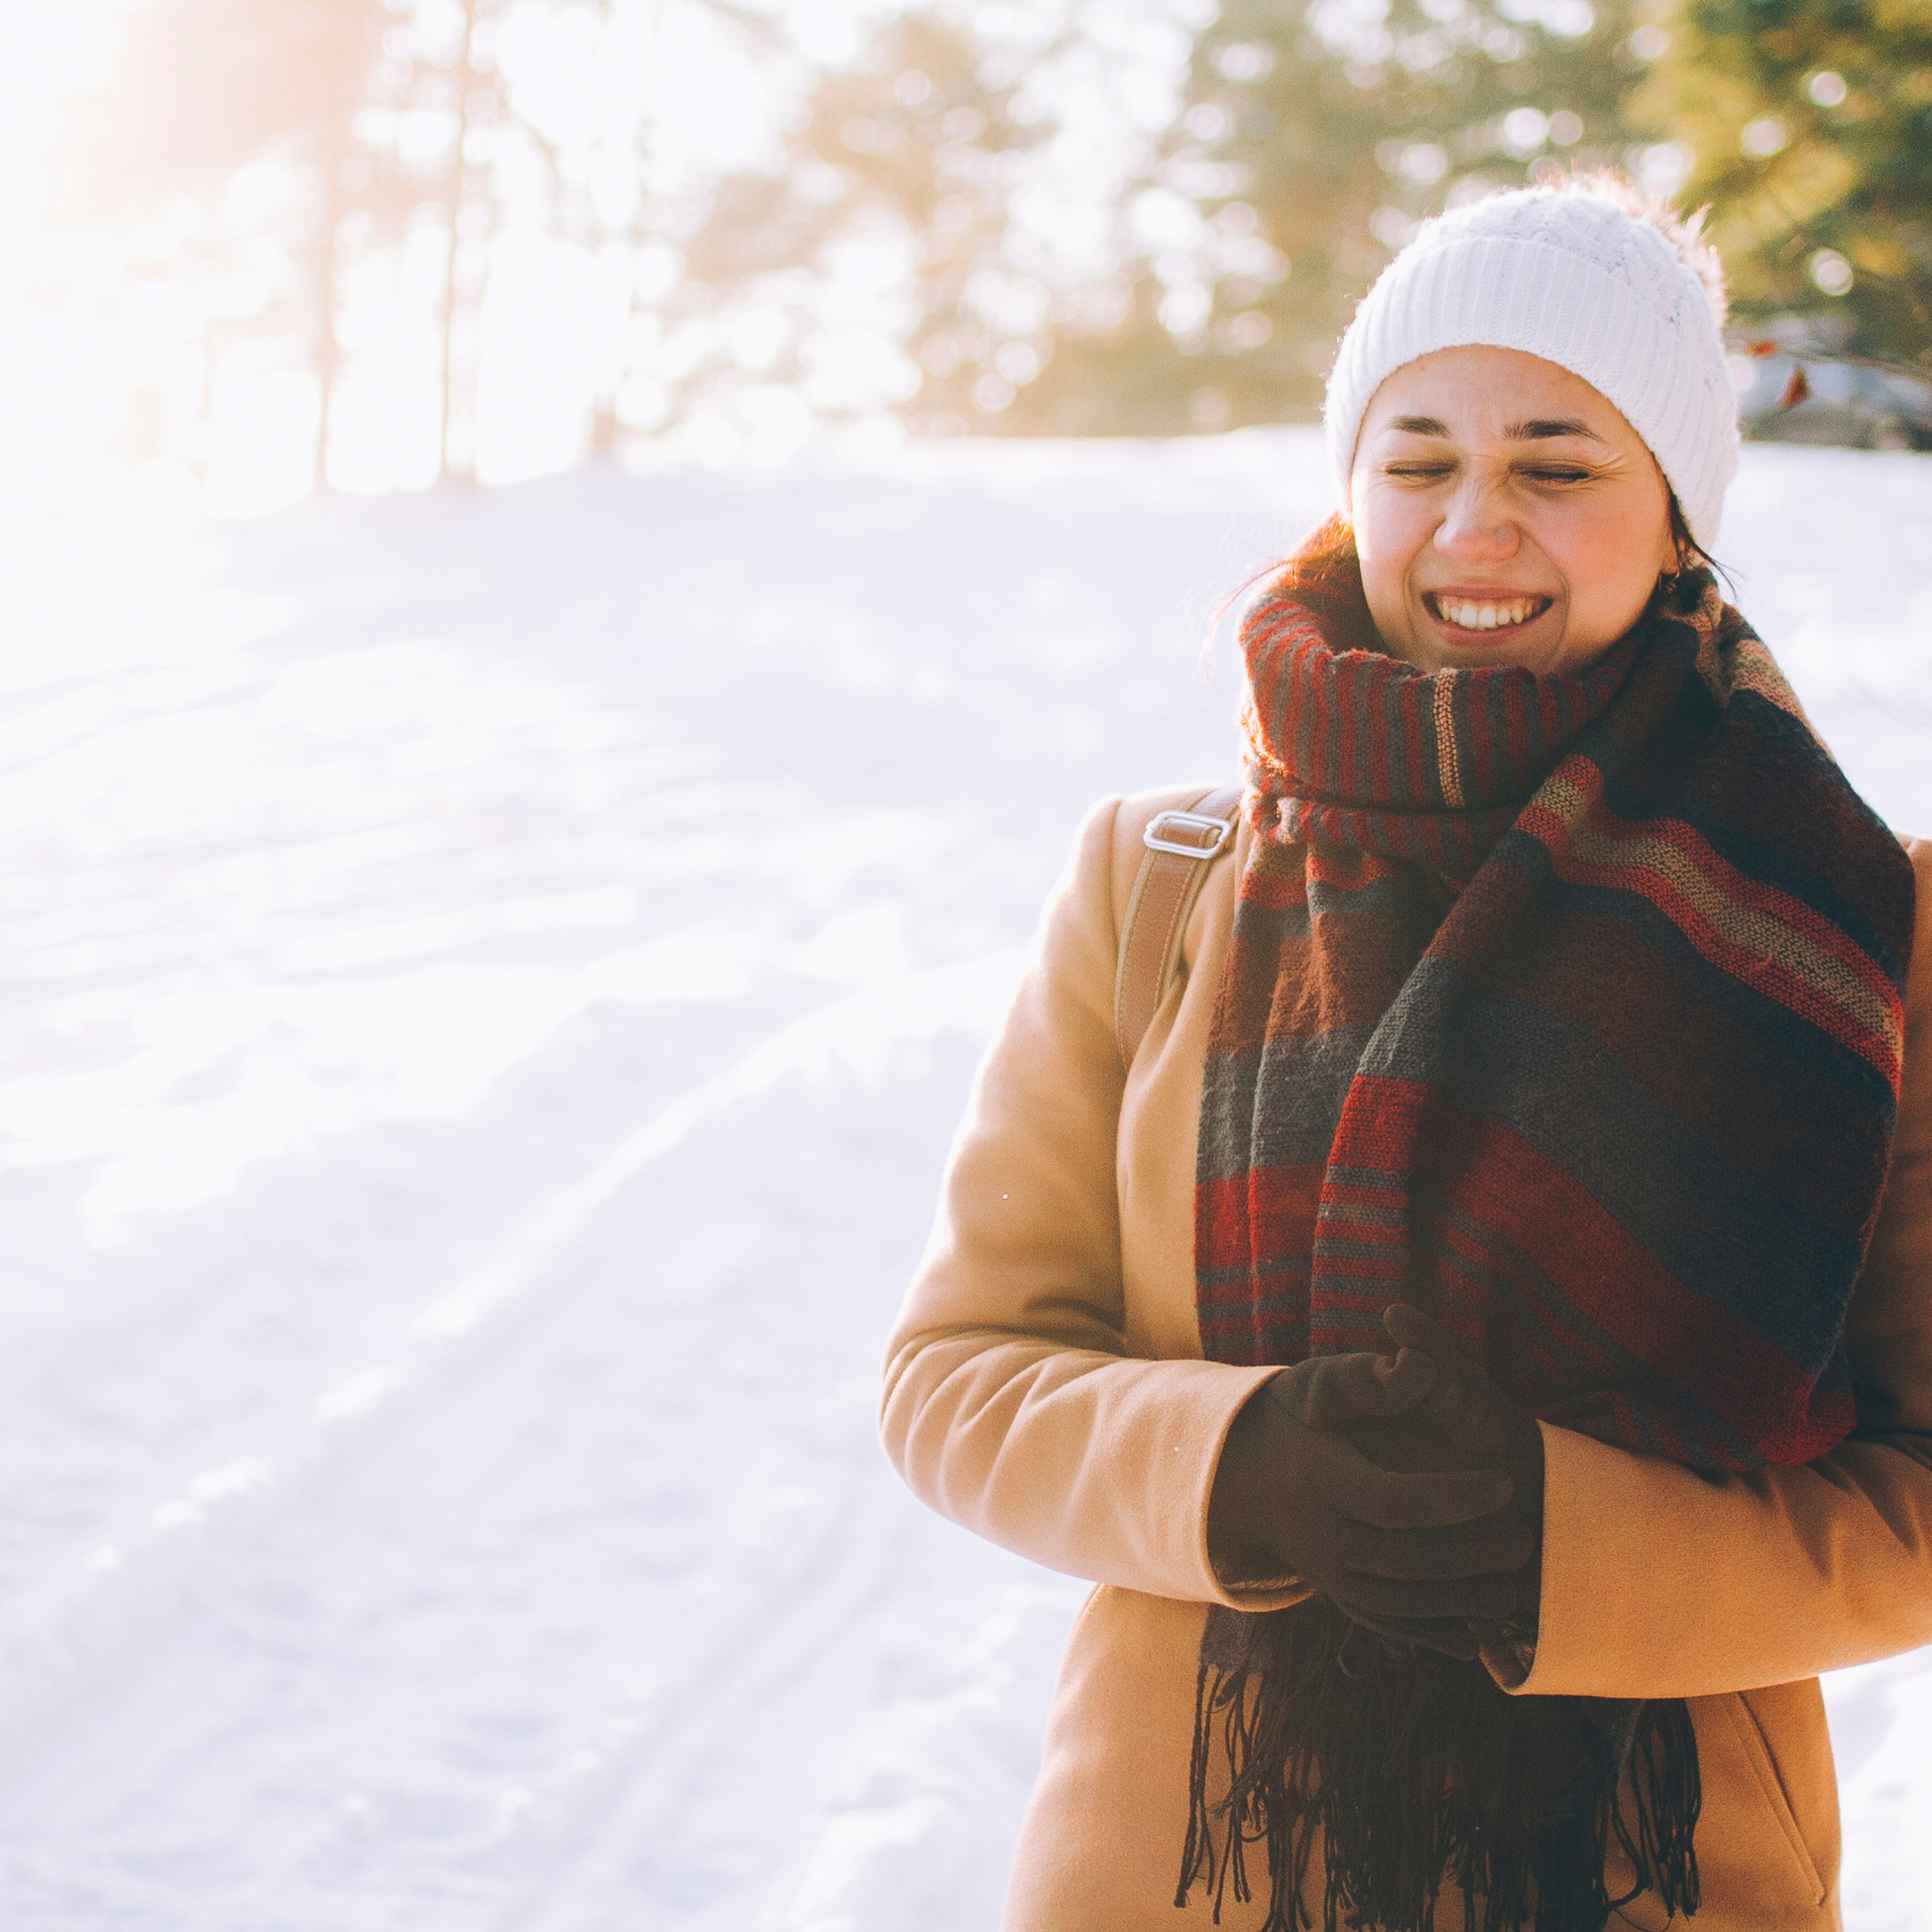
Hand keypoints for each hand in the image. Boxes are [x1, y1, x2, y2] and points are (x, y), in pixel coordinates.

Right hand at [1208, 1344, 1534, 1661]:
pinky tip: (1473, 1639)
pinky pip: (1388, 1625)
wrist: (1249, 1476)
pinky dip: (1431, 1634)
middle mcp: (1318, 1535)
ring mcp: (1327, 1575)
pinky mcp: (1338, 1597)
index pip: (1392, 1500)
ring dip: (1461, 1601)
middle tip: (1523, 1538)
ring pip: (1400, 1603)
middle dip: (1471, 1553)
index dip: (1453, 1497)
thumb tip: (1421, 1366)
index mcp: (1318, 1479)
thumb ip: (1375, 1380)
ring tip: (1511, 1586)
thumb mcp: (1326, 1385)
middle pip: (1404, 1559)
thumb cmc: (1303, 1418)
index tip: (1503, 1483)